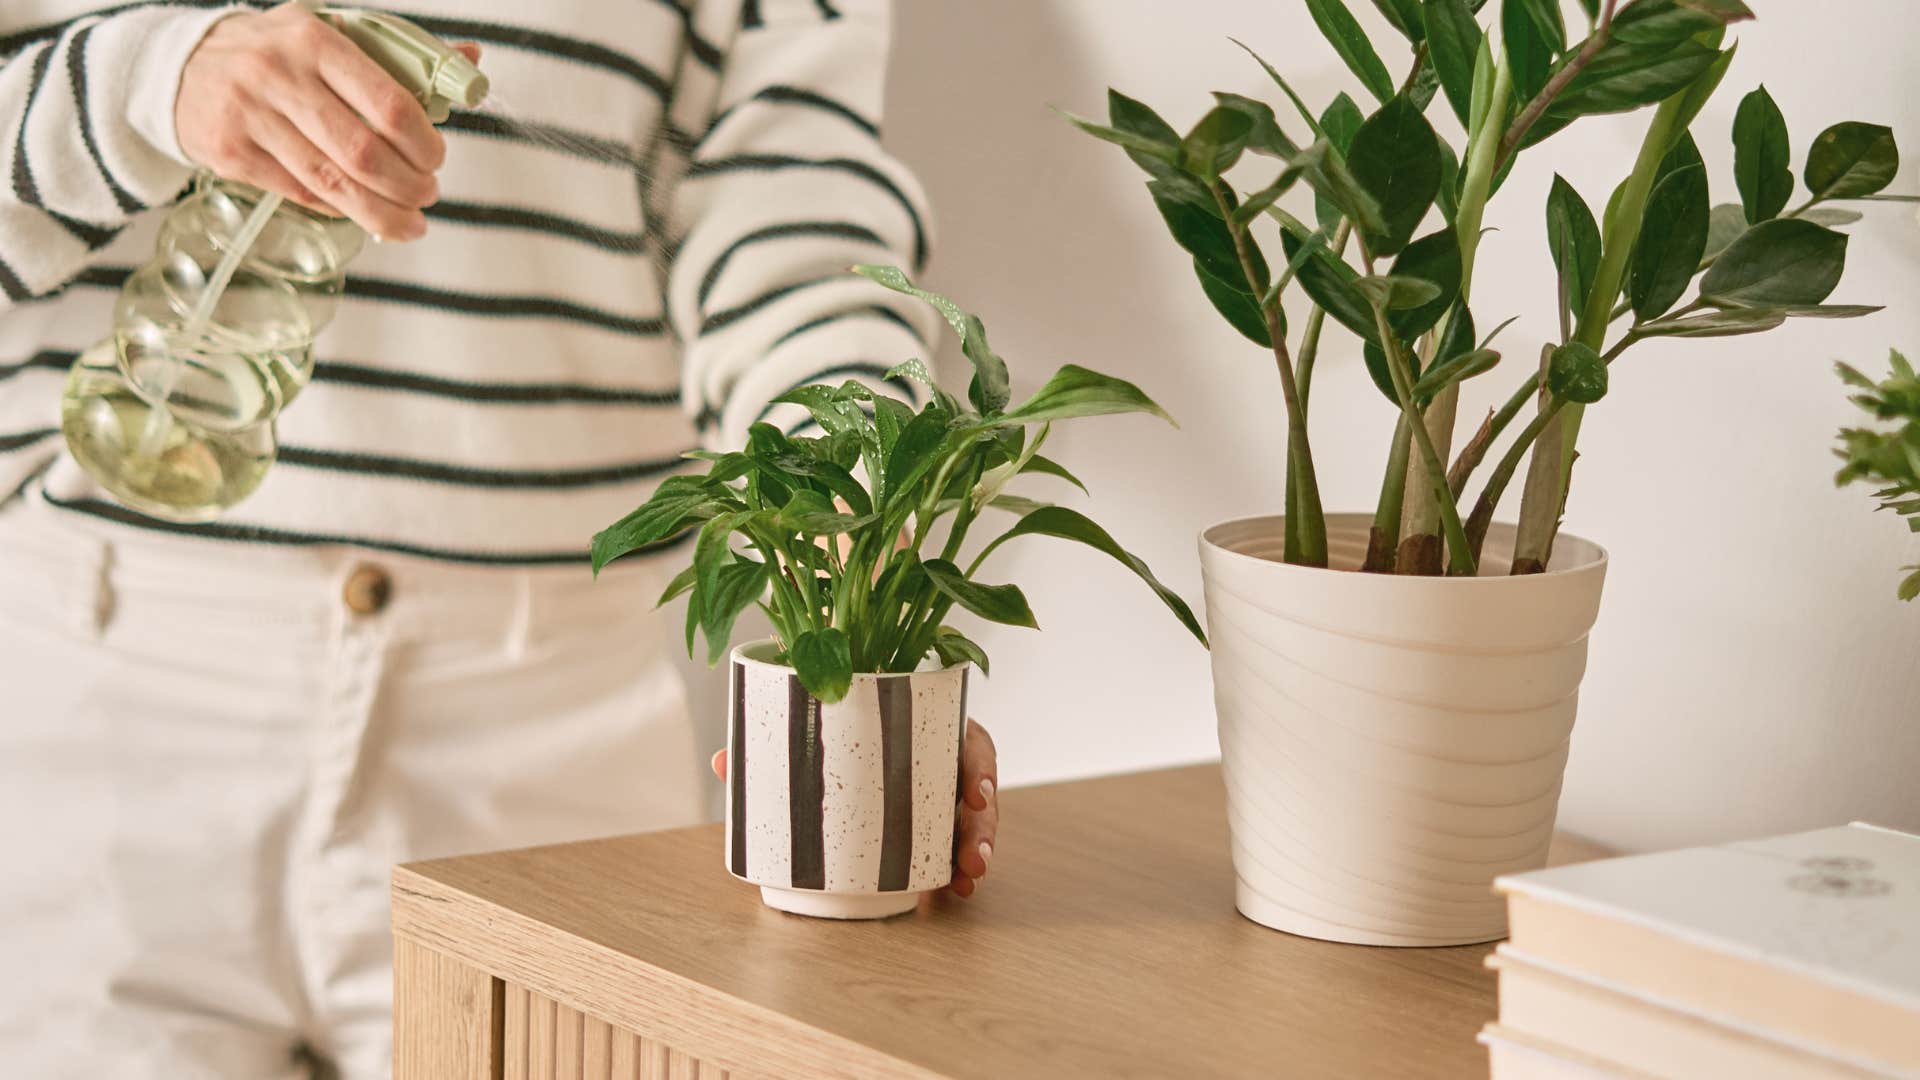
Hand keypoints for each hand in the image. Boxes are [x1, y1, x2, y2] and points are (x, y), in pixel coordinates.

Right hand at [174, 2, 478, 240]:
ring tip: (410, 224)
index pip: (389, 102)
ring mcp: (250, 115)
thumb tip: (471, 62)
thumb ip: (399, 54)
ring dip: (382, 212)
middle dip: (408, 185)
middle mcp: (279, 74)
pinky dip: (339, 209)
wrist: (179, 65)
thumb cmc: (277, 54)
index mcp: (316, 39)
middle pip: (364, 152)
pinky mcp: (229, 152)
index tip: (438, 160)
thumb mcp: (330, 35)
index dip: (424, 143)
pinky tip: (361, 212)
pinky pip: (301, 193)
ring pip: (333, 182)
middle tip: (428, 196)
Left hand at [709, 718, 999, 897]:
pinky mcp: (939, 822)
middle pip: (976, 787)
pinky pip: (956, 844)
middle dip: (981, 825)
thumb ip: (771, 748)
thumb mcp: (809, 739)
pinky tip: (954, 890)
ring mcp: (943, 791)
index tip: (975, 792)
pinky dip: (957, 867)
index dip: (978, 765)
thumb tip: (722, 761)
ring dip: (976, 849)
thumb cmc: (828, 738)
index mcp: (923, 725)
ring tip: (966, 880)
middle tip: (973, 856)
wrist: (832, 763)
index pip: (965, 737)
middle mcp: (940, 756)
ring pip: (973, 820)